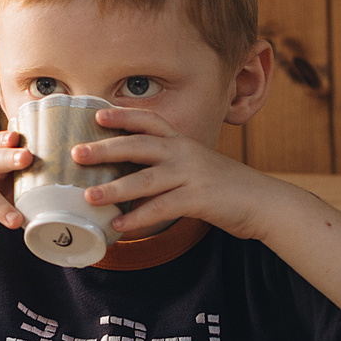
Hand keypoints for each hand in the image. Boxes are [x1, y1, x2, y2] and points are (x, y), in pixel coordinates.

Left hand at [72, 107, 305, 241]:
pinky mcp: (199, 199)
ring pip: (146, 179)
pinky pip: (162, 208)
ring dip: (115, 189)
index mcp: (181, 141)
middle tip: (76, 153)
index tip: (97, 114)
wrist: (264, 201)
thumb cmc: (224, 185)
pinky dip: (138, 218)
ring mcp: (191, 174)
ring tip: (89, 196)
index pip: (149, 121)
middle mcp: (184, 152)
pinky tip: (119, 226)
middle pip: (139, 145)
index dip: (123, 116)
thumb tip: (129, 175)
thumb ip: (167, 165)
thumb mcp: (195, 165)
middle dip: (106, 148)